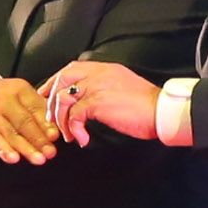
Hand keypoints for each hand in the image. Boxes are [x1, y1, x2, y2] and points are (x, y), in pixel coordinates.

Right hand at [0, 74, 58, 166]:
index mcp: (18, 89)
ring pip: (10, 134)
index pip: (35, 108)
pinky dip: (2, 150)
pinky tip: (12, 158)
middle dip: (39, 139)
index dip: (46, 124)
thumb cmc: (0, 98)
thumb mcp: (20, 95)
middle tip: (50, 152)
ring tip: (38, 158)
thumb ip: (38, 109)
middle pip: (24, 122)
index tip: (55, 136)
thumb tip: (55, 130)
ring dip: (26, 148)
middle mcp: (2, 100)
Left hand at [48, 59, 163, 144]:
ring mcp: (96, 86)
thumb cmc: (146, 105)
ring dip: (62, 120)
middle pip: (62, 79)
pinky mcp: (97, 102)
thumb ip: (106, 87)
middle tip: (51, 118)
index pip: (71, 68)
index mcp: (104, 68)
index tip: (47, 93)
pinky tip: (82, 139)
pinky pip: (74, 116)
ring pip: (64, 99)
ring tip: (69, 135)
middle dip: (51, 100)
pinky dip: (74, 130)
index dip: (55, 80)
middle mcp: (98, 73)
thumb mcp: (123, 86)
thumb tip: (90, 100)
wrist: (160, 111)